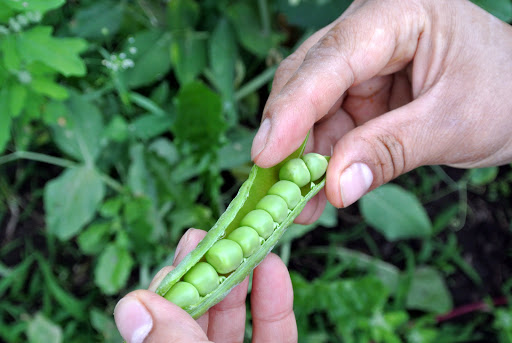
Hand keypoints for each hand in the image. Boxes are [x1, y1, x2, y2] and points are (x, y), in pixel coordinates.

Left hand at [114, 229, 296, 342]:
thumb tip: (131, 303)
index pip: (158, 325)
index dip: (167, 289)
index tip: (177, 258)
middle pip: (197, 314)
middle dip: (203, 272)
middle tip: (204, 236)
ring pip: (235, 320)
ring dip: (240, 277)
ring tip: (242, 241)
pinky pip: (274, 334)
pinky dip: (274, 301)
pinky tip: (274, 268)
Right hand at [251, 0, 511, 222]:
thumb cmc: (505, 94)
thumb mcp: (453, 123)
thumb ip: (391, 150)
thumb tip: (336, 187)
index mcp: (397, 14)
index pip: (332, 58)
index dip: (293, 108)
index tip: (266, 155)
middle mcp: (368, 33)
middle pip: (308, 80)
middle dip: (290, 136)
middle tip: (273, 185)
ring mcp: (360, 65)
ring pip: (312, 110)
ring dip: (303, 160)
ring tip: (299, 205)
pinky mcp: (360, 95)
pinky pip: (329, 129)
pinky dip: (322, 163)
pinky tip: (316, 195)